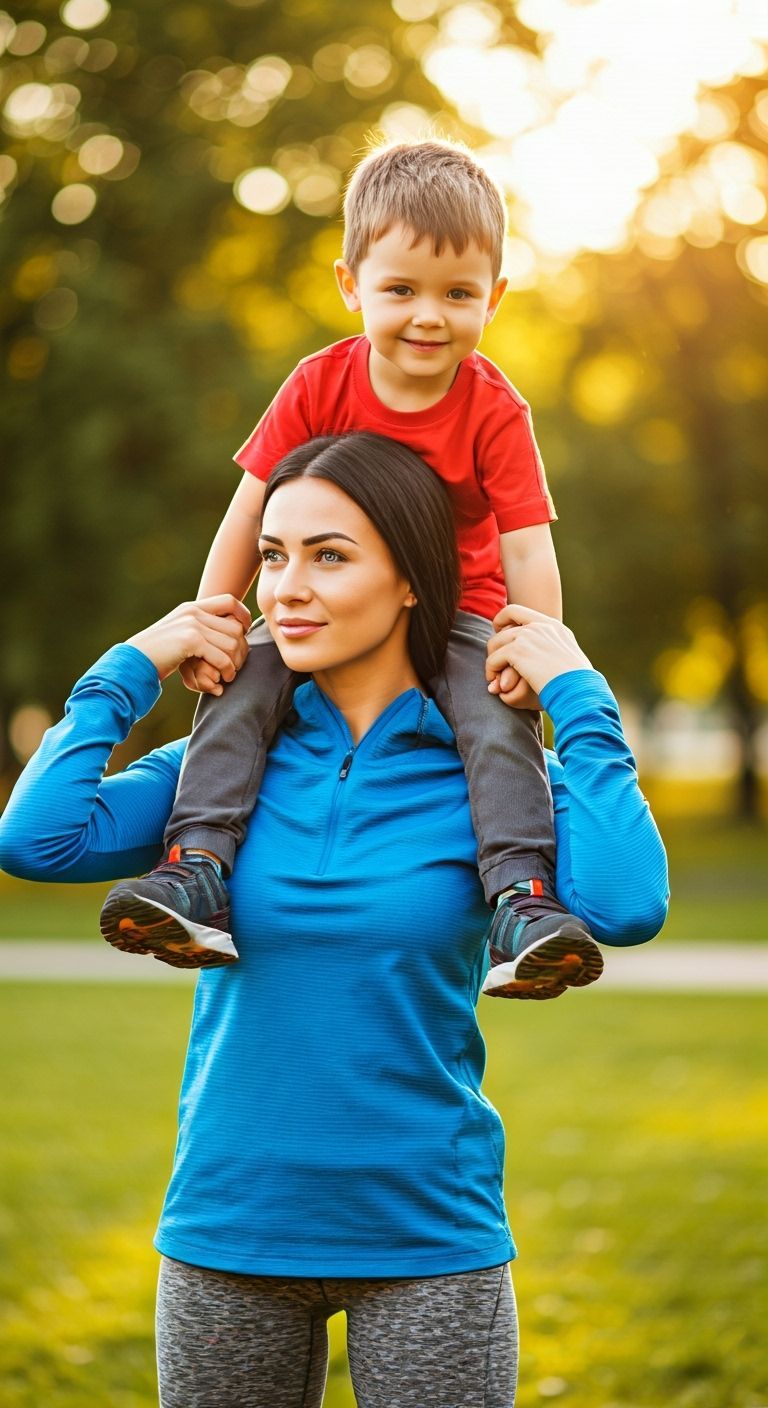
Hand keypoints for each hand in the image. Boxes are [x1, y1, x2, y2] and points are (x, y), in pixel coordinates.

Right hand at [126, 596, 251, 692]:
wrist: (134, 661)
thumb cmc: (157, 654)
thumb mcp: (178, 634)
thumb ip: (198, 629)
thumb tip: (225, 634)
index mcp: (191, 608)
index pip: (229, 600)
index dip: (243, 616)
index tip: (244, 633)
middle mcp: (193, 612)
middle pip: (235, 626)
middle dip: (241, 648)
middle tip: (236, 665)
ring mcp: (191, 625)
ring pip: (231, 642)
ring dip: (234, 663)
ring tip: (229, 675)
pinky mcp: (190, 641)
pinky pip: (221, 656)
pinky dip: (226, 670)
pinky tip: (222, 680)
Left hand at [486, 603, 592, 702]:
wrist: (579, 691)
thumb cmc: (578, 685)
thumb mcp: (569, 660)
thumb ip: (553, 653)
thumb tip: (543, 660)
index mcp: (553, 626)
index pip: (516, 610)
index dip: (502, 621)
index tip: (500, 636)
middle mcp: (540, 626)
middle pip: (502, 627)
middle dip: (496, 646)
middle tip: (497, 665)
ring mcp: (528, 636)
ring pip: (495, 643)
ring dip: (492, 661)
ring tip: (495, 678)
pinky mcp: (518, 651)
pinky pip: (493, 659)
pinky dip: (491, 671)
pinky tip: (497, 685)